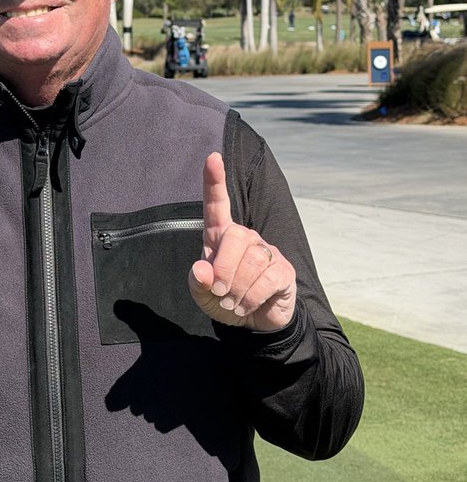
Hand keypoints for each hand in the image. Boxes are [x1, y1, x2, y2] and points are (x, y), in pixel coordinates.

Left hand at [188, 152, 295, 331]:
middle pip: (236, 235)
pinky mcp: (283, 271)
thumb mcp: (202, 295)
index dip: (214, 181)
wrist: (252, 324)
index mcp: (220, 236)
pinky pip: (268, 278)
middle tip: (219, 291)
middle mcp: (246, 237)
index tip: (213, 157)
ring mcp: (267, 251)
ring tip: (233, 302)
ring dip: (238, 287)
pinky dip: (252, 296)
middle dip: (224, 268)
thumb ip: (197, 282)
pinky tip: (247, 305)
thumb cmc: (223, 300)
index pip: (217, 204)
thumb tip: (202, 270)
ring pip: (253, 259)